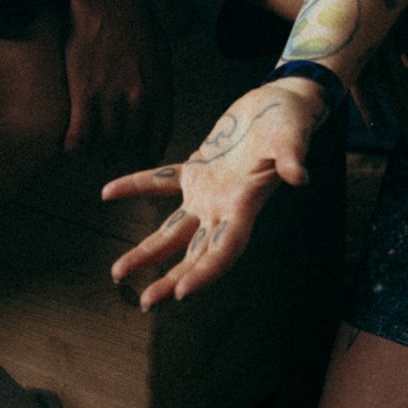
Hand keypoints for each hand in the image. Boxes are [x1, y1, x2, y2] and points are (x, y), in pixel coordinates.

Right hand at [62, 0, 170, 165]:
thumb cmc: (136, 21)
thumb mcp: (160, 56)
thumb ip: (158, 86)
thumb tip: (153, 108)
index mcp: (161, 92)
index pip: (158, 137)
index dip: (149, 152)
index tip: (142, 157)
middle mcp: (138, 102)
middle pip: (131, 145)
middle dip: (124, 156)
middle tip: (115, 158)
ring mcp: (110, 100)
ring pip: (105, 145)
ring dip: (100, 153)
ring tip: (95, 154)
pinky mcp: (84, 94)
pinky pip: (79, 136)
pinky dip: (75, 147)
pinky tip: (71, 148)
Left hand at [101, 76, 327, 307]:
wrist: (280, 104)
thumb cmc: (290, 122)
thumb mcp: (292, 136)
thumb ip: (292, 156)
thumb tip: (299, 175)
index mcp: (246, 205)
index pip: (225, 249)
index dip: (205, 272)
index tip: (182, 293)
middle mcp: (224, 208)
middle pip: (195, 254)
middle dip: (171, 280)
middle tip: (145, 302)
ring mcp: (208, 192)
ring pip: (174, 230)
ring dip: (148, 251)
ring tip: (118, 273)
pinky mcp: (196, 169)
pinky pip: (161, 183)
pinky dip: (136, 186)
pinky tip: (107, 192)